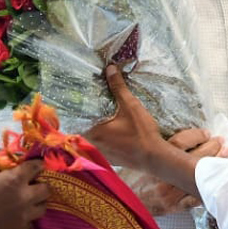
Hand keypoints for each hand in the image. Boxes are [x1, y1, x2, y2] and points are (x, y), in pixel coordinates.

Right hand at [0, 160, 49, 228]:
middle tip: (34, 186)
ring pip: (42, 207)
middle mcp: (25, 197)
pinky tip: (19, 215)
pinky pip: (31, 221)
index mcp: (15, 180)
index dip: (38, 165)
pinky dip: (27, 217)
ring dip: (37, 203)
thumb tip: (12, 171)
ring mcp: (24, 214)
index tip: (38, 165)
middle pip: (46, 190)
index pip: (36, 167)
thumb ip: (4, 174)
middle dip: (41, 186)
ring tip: (28, 202)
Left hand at [86, 66, 201, 196]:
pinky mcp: (110, 160)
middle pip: (82, 129)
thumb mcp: (131, 105)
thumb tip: (110, 68)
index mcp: (93, 131)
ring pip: (91, 140)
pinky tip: (111, 134)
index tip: (72, 101)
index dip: (73, 110)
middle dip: (84, 119)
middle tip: (84, 106)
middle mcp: (93, 145)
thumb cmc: (142, 132)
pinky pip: (101, 148)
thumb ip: (118, 87)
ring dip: (93, 130)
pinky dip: (103, 140)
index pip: (74, 120)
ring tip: (97, 118)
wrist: (155, 158)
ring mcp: (101, 154)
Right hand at [129, 128, 227, 214]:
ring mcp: (170, 193)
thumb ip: (151, 149)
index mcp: (154, 159)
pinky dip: (207, 190)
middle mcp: (164, 176)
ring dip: (214, 167)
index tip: (207, 133)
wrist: (118, 205)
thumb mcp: (134, 159)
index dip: (197, 136)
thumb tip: (172, 136)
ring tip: (225, 157)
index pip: (180, 142)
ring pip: (198, 177)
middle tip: (222, 142)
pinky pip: (195, 199)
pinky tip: (218, 183)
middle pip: (194, 158)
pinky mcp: (173, 207)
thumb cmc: (127, 180)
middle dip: (211, 149)